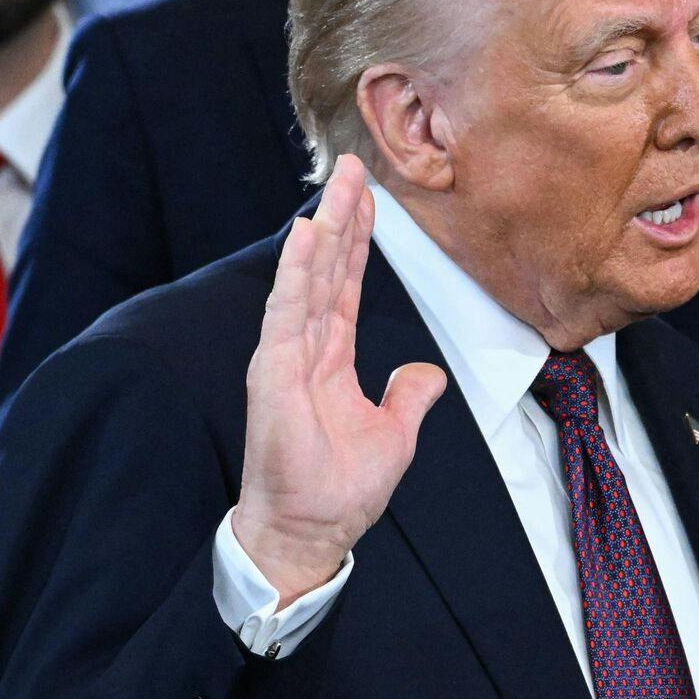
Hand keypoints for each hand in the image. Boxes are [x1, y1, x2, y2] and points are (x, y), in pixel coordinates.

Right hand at [231, 156, 446, 601]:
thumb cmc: (338, 491)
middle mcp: (305, 346)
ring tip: (337, 183)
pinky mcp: (274, 371)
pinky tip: (307, 233)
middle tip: (353, 165)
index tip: (367, 197)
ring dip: (323, 228)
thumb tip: (425, 372)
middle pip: (327, 268)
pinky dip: (298, 270)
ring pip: (309, 277)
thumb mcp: (394, 435)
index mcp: (330, 356)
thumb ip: (408, 395)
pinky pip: (288, 309)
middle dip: (341, 216)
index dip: (358, 240)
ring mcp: (286, 355)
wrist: (310, 533)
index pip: (346, 284)